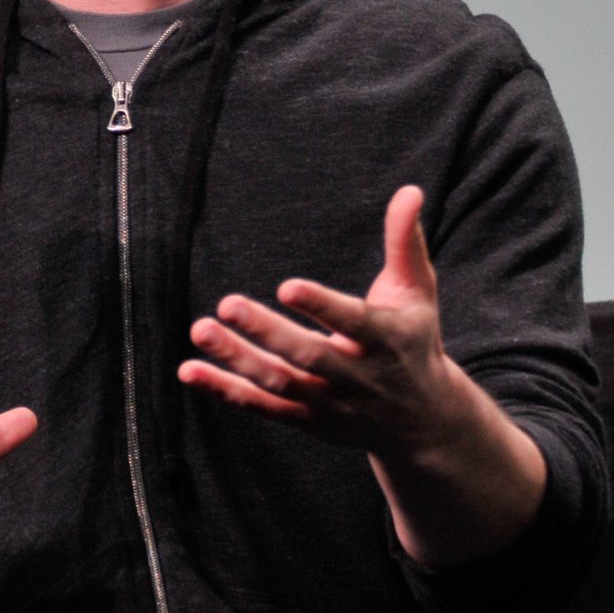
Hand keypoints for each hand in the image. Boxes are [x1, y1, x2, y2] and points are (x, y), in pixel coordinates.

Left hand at [179, 184, 546, 564]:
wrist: (424, 421)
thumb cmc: (414, 340)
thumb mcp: (418, 292)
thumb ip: (405, 242)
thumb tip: (409, 190)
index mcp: (388, 340)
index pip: (354, 323)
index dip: (321, 306)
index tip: (286, 286)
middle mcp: (359, 377)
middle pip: (309, 356)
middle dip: (268, 333)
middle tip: (227, 304)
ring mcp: (331, 403)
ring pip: (279, 383)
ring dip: (237, 359)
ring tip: (201, 329)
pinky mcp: (307, 421)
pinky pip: (261, 407)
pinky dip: (225, 391)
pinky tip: (189, 370)